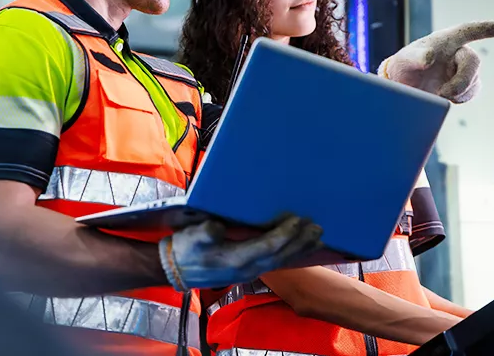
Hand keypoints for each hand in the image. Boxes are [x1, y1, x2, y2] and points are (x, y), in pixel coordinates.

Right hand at [158, 216, 322, 290]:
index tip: (297, 221)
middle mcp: (247, 268)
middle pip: (280, 255)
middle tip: (317, 228)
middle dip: (299, 242)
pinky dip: (290, 254)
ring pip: (281, 261)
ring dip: (300, 249)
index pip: (267, 247)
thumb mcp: (191, 238)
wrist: (176, 270)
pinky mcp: (248, 270)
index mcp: (235, 259)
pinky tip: (299, 247)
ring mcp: (249, 271)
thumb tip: (216, 227)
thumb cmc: (185, 249)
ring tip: (317, 238)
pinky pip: (275, 262)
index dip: (283, 234)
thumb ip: (204, 234)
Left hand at [379, 21, 493, 102]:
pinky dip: (461, 97)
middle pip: (473, 60)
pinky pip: (472, 91)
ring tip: (439, 94)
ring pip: (474, 79)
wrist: (402, 87)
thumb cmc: (403, 67)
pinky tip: (445, 97)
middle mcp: (455, 52)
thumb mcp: (404, 60)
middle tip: (445, 93)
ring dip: (460, 90)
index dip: (482, 29)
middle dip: (462, 79)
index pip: (466, 31)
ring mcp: (461, 69)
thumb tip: (429, 57)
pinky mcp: (462, 86)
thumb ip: (415, 56)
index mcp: (443, 41)